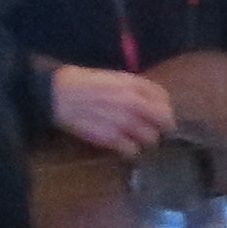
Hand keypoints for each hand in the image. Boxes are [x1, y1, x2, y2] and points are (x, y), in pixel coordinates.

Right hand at [47, 63, 175, 155]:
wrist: (60, 94)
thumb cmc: (85, 83)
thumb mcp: (113, 77)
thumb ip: (134, 87)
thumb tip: (150, 99)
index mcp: (133, 85)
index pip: (164, 98)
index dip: (164, 106)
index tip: (158, 112)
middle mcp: (133, 103)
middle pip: (165, 120)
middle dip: (163, 126)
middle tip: (155, 128)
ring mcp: (124, 122)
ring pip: (151, 139)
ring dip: (146, 139)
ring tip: (136, 137)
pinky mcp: (111, 139)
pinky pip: (132, 150)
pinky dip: (130, 150)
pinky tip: (123, 145)